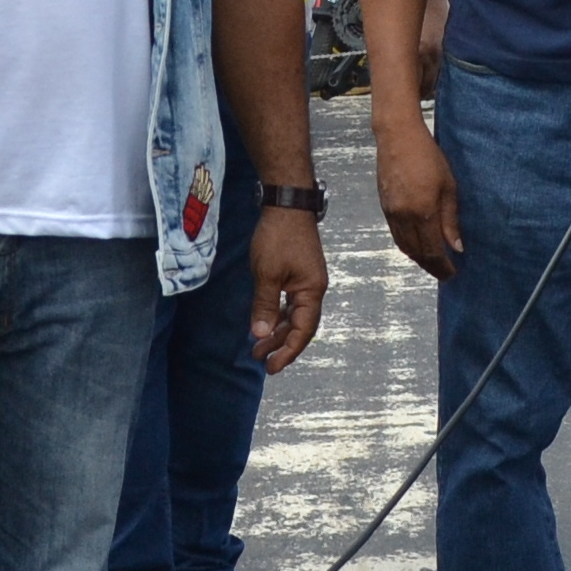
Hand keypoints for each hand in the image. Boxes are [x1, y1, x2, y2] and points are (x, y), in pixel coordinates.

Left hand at [247, 207, 326, 373]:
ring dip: (276, 330)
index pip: (303, 331)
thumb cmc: (278, 237)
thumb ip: (265, 305)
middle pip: (299, 326)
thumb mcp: (268, 273)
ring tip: (257, 347)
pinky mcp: (296, 273)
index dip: (288, 351)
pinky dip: (276, 314)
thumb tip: (260, 335)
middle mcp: (313, 289)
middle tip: (260, 361)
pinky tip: (263, 322)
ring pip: (292, 315)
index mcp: (312, 291)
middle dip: (280, 345)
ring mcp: (305, 281)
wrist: (286, 203)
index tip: (272, 367)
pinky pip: (288, 302)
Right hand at [374, 104, 464, 282]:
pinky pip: (396, 234)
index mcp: (422, 212)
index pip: (432, 250)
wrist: (397, 137)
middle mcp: (404, 217)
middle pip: (416, 252)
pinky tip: (417, 244)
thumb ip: (450, 219)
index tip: (452, 273)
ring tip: (432, 262)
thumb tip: (456, 246)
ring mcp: (391, 213)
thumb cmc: (428, 156)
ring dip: (418, 258)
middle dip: (430, 266)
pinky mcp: (384, 207)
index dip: (442, 266)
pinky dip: (407, 245)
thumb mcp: (448, 186)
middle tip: (444, 273)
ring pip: (404, 245)